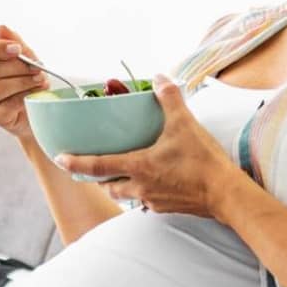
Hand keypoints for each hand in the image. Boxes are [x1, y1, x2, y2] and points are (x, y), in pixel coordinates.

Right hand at [0, 24, 49, 142]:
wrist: (36, 108)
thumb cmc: (26, 78)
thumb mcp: (25, 57)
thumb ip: (14, 42)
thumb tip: (0, 28)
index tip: (18, 49)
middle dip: (18, 67)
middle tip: (38, 67)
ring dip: (22, 82)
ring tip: (40, 80)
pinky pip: (6, 105)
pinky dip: (23, 97)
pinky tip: (35, 94)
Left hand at [51, 74, 239, 217]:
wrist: (226, 194)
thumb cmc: (203, 161)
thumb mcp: (185, 124)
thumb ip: (169, 98)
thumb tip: (160, 78)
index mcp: (138, 166)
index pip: (98, 166)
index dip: (76, 163)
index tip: (60, 159)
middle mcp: (140, 187)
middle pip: (108, 185)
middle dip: (99, 177)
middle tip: (96, 166)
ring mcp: (153, 201)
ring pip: (126, 196)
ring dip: (120, 186)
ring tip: (125, 173)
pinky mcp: (167, 208)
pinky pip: (147, 202)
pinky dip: (143, 193)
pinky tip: (154, 183)